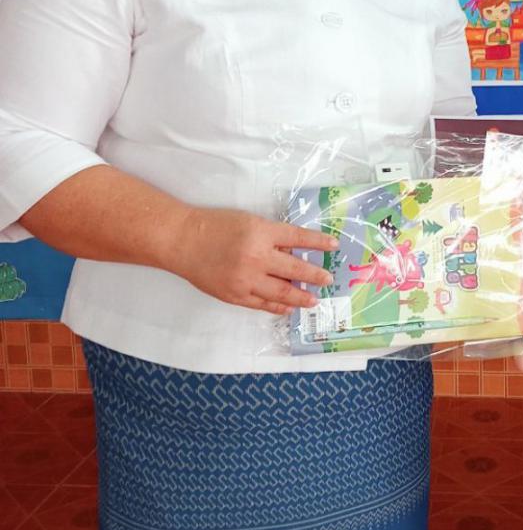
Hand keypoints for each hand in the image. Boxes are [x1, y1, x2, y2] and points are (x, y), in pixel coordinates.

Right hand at [171, 207, 336, 315]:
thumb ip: (271, 237)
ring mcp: (246, 279)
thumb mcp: (248, 222)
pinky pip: (262, 304)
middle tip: (327, 279)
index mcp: (261, 232)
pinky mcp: (235, 295)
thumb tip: (294, 253)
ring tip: (314, 299)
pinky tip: (288, 307)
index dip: (318, 242)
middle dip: (315, 275)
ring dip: (301, 296)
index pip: (298, 237)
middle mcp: (256, 256)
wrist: (182, 241)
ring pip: (282, 291)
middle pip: (295, 268)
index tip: (334, 246)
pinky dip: (277, 306)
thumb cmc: (215, 226)